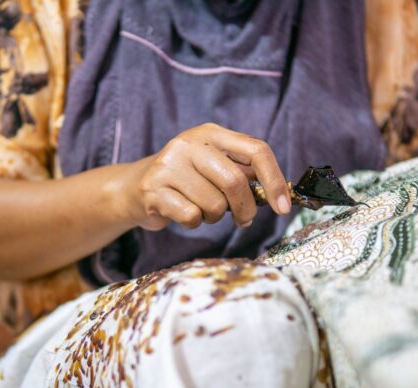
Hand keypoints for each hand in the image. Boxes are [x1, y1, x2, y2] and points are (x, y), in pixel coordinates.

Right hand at [125, 123, 290, 230]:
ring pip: (214, 204)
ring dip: (215, 216)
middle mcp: (189, 144)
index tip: (285, 207)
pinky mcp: (154, 190)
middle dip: (245, 208)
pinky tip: (183, 213)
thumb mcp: (213, 167)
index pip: (256, 150)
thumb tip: (281, 195)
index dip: (275, 180)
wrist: (133, 187)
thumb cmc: (185, 181)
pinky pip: (192, 216)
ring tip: (201, 209)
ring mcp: (169, 165)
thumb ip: (243, 174)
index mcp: (211, 134)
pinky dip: (194, 222)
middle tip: (244, 220)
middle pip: (235, 181)